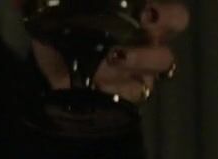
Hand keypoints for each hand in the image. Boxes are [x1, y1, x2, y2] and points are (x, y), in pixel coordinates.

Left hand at [32, 2, 190, 102]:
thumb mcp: (51, 16)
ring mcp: (145, 63)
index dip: (163, 1)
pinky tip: (102, 82)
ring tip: (113, 55)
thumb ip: (38, 4)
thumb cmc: (65, 34)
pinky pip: (139, 90)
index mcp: (136, 7)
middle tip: (145, 17)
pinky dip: (122, 86)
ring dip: (141, 55)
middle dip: (167, 17)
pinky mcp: (134, 90)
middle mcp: (149, 32)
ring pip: (164, 59)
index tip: (145, 3)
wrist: (56, 76)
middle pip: (178, 20)